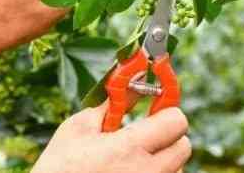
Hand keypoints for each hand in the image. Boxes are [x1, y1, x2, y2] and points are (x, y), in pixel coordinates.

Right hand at [32, 104, 191, 172]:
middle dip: (167, 135)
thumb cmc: (59, 167)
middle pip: (184, 145)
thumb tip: (134, 79)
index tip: (156, 107)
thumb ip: (113, 103)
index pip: (176, 120)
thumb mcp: (80, 128)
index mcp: (129, 148)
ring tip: (132, 159)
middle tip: (144, 133)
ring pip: (178, 168)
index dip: (166, 110)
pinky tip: (131, 172)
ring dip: (163, 159)